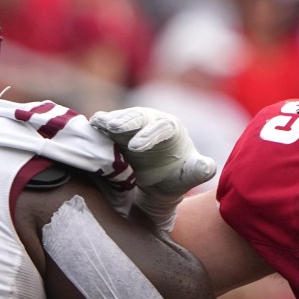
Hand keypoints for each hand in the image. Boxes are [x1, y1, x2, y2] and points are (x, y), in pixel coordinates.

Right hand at [90, 107, 215, 195]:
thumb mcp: (189, 176)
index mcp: (171, 129)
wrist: (158, 180)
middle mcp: (151, 121)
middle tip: (114, 128)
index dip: (149, 135)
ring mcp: (132, 125)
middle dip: (126, 121)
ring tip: (98, 124)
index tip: (137, 147)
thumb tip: (208, 167)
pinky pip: (107, 126)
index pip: (162, 127)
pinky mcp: (116, 132)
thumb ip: (199, 170)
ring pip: (121, 118)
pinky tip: (90, 126)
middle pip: (139, 117)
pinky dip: (99, 125)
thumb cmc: (176, 176)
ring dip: (109, 121)